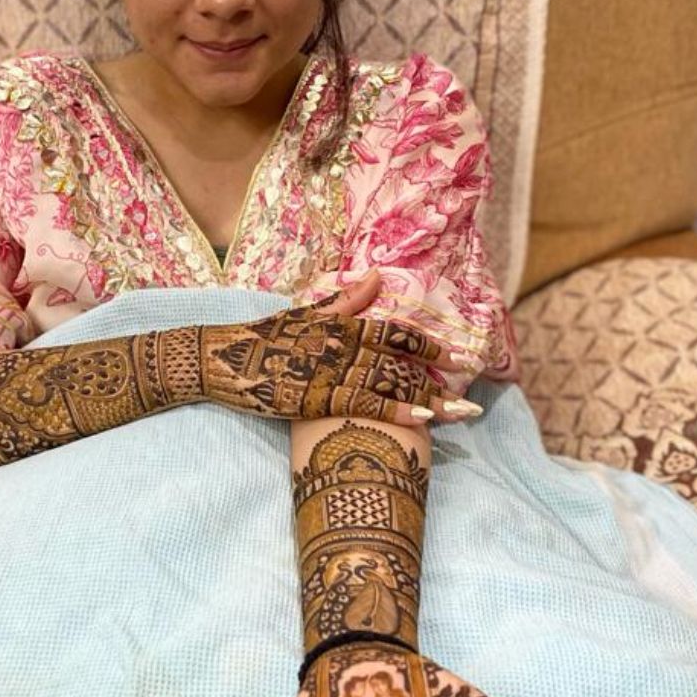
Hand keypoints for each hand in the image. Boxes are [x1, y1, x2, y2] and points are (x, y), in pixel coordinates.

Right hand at [197, 269, 479, 427]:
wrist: (222, 359)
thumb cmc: (264, 337)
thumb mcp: (306, 312)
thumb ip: (346, 300)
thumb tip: (378, 276)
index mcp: (343, 324)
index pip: (397, 332)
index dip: (431, 345)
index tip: (461, 357)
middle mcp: (343, 345)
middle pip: (402, 363)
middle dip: (440, 379)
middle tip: (474, 395)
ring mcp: (330, 372)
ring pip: (390, 384)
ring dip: (428, 399)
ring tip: (460, 413)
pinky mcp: (316, 398)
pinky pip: (365, 406)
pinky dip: (396, 412)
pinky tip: (424, 420)